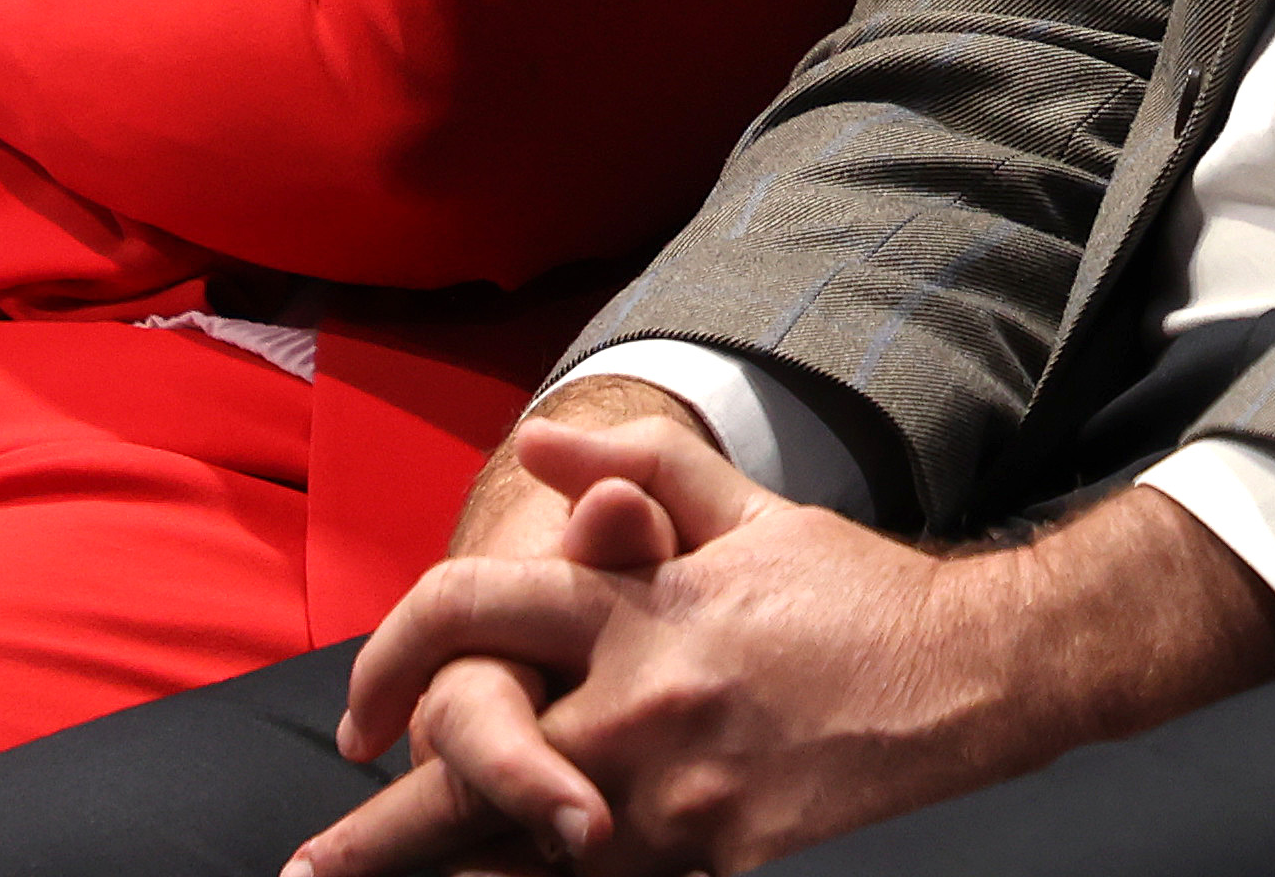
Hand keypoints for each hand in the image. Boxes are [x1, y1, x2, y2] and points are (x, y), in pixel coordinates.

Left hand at [308, 419, 1274, 876]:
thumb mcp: (746, 509)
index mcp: (635, 601)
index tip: (356, 716)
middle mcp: (640, 698)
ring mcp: (676, 791)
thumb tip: (542, 441)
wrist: (966, 677)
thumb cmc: (849, 590)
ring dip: (444, 876)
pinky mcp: (716, 857)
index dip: (395, 654)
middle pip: (470, 762)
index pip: (476, 610)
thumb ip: (639, 465)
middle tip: (307, 869)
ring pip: (524, 846)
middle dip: (378, 829)